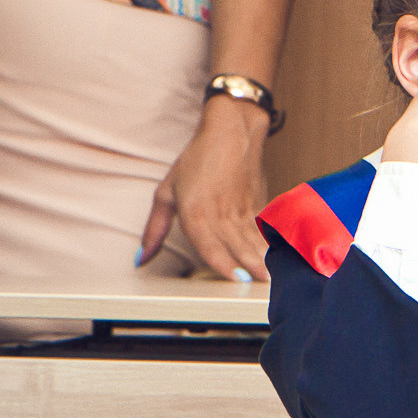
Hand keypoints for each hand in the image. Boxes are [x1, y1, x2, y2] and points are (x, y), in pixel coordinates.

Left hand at [137, 97, 271, 280]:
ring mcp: (241, 207)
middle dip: (250, 266)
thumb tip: (140, 259)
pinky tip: (277, 256)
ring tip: (272, 276)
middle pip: (237, 244)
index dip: (223, 262)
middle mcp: (220, 212)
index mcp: (195, 211)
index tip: (235, 279)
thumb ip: (154, 230)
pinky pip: (263, 228)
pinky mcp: (257, 203)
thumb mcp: (166, 193)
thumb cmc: (196, 160)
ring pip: (253, 237)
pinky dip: (270, 243)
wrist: (230, 132)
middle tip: (262, 285)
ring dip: (263, 258)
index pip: (210, 243)